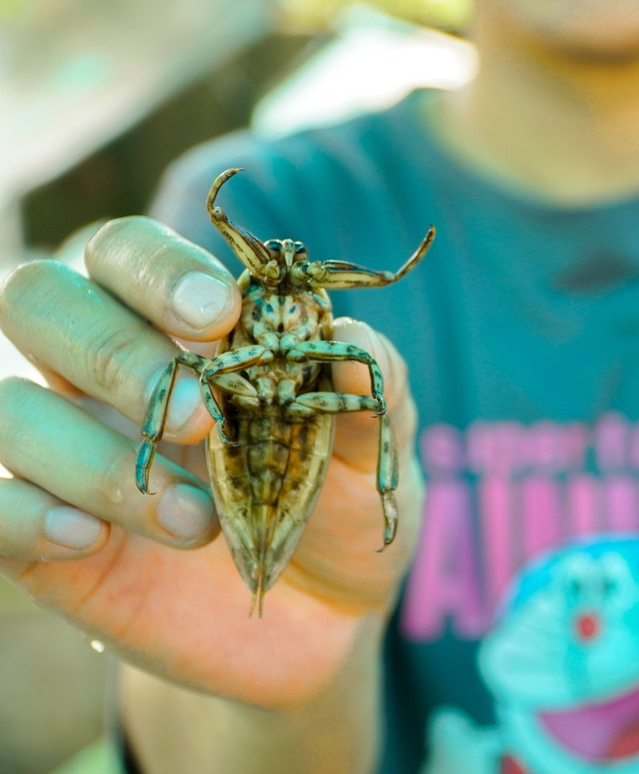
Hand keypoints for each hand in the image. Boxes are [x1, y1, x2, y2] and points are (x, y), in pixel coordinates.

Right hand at [0, 217, 422, 707]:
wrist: (317, 616)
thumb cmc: (337, 503)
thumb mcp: (372, 454)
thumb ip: (367, 391)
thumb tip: (352, 336)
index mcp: (174, 322)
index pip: (126, 251)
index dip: (158, 269)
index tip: (219, 316)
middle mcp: (96, 369)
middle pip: (38, 301)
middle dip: (115, 350)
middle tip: (202, 418)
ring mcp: (56, 447)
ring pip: (8, 408)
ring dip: (95, 459)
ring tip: (194, 520)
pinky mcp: (32, 532)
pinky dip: (22, 512)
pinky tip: (92, 538)